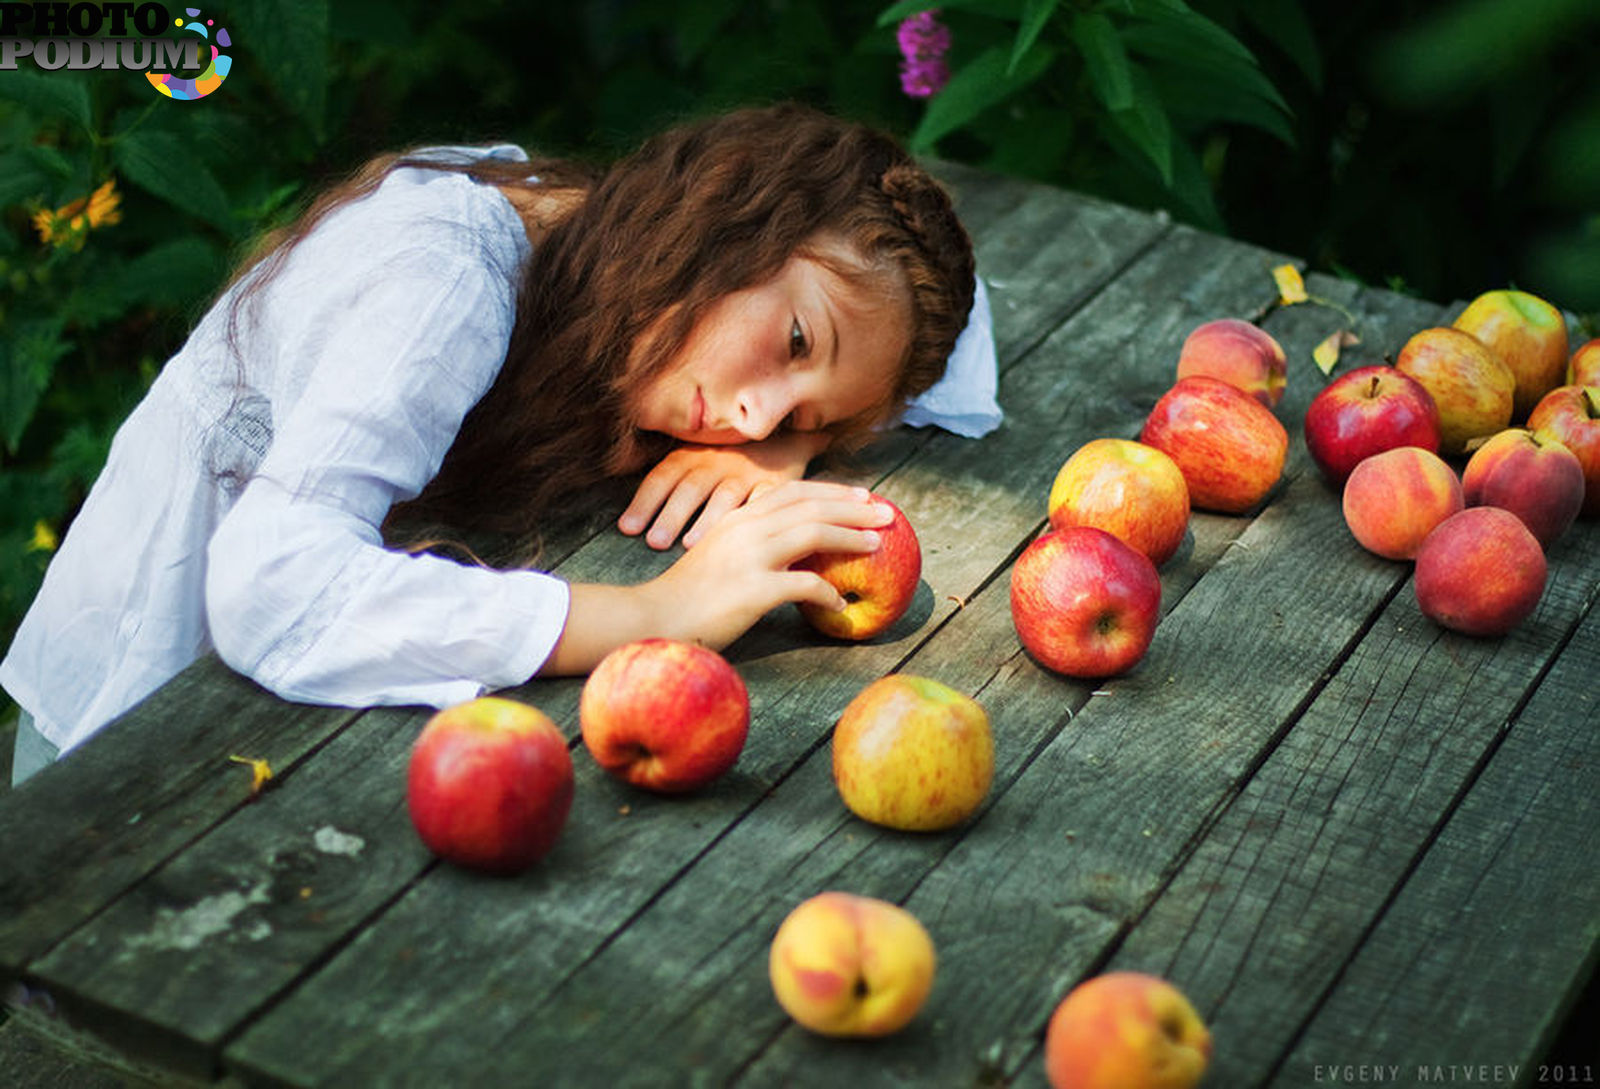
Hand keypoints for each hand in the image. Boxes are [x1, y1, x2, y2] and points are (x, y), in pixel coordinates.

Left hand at [618, 431, 831, 549]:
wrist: (780, 436)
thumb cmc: (726, 460)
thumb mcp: (695, 459)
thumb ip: (666, 483)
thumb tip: (625, 519)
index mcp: (690, 457)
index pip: (662, 478)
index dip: (644, 502)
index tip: (628, 529)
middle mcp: (716, 462)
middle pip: (691, 488)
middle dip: (672, 515)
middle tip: (655, 542)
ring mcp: (747, 472)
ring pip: (725, 495)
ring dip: (707, 520)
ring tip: (691, 546)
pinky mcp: (777, 482)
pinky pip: (767, 498)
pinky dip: (755, 513)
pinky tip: (745, 534)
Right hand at [644, 480, 893, 650]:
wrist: (653, 619)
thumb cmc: (688, 596)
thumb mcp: (720, 555)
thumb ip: (752, 544)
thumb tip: (795, 551)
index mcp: (738, 518)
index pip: (793, 492)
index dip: (832, 492)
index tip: (863, 498)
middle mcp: (745, 528)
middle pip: (810, 506)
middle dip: (854, 509)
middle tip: (887, 514)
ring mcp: (749, 557)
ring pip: (812, 533)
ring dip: (850, 538)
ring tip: (877, 547)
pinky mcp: (752, 590)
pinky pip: (804, 586)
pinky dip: (827, 594)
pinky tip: (840, 605)